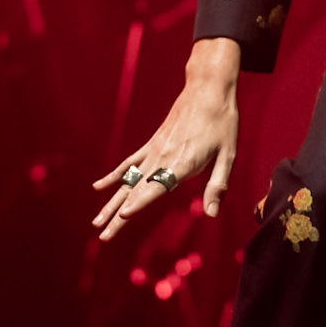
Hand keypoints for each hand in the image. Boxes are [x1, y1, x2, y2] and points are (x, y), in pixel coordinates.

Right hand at [91, 39, 240, 242]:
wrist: (208, 90)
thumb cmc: (223, 123)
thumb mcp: (228, 155)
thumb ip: (217, 185)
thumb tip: (212, 214)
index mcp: (183, 163)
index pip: (157, 187)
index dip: (140, 203)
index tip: (123, 215)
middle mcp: (163, 158)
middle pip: (137, 191)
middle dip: (118, 216)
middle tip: (103, 236)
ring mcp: (154, 150)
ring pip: (128, 181)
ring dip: (111, 202)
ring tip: (96, 222)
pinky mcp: (151, 143)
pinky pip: (129, 162)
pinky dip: (114, 176)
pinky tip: (98, 187)